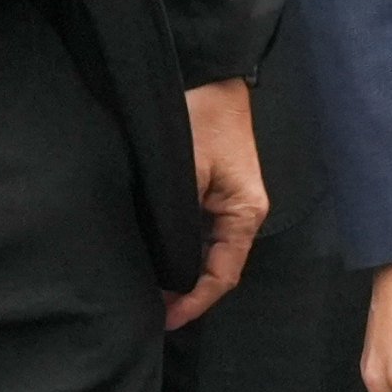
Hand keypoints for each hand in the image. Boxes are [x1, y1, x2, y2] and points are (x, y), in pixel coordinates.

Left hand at [170, 79, 268, 329]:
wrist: (204, 71)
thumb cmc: (197, 117)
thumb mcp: (184, 174)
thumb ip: (176, 222)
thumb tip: (161, 263)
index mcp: (245, 213)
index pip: (222, 275)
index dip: (194, 302)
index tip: (165, 320)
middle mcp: (241, 212)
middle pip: (214, 267)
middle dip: (183, 291)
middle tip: (146, 310)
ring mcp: (227, 201)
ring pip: (204, 251)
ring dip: (178, 269)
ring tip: (146, 289)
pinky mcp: (211, 188)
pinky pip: (197, 230)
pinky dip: (177, 247)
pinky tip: (152, 255)